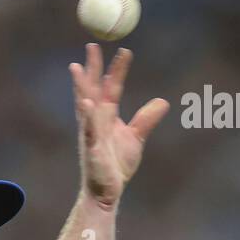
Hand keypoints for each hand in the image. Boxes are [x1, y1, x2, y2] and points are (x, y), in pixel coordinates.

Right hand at [70, 44, 168, 207]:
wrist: (106, 193)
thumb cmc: (116, 167)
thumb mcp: (135, 138)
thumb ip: (146, 119)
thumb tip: (163, 101)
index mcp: (106, 117)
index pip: (111, 88)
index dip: (117, 70)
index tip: (124, 51)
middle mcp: (96, 122)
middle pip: (93, 89)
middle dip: (91, 68)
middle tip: (91, 46)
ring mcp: (91, 134)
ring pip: (86, 106)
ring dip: (81, 87)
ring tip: (77, 69)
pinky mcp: (92, 149)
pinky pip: (88, 130)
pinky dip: (87, 116)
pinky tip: (87, 102)